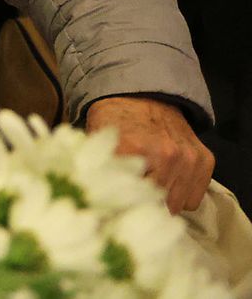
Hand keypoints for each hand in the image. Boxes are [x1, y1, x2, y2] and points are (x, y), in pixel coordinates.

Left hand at [85, 95, 213, 212]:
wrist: (139, 97)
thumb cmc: (114, 124)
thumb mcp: (97, 144)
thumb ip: (100, 172)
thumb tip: (101, 203)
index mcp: (134, 148)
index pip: (133, 198)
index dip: (125, 205)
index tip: (119, 205)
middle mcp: (166, 154)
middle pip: (158, 205)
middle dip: (146, 205)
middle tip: (134, 196)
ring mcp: (189, 158)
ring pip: (179, 205)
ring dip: (165, 201)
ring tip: (150, 185)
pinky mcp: (205, 160)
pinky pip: (194, 199)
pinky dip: (182, 195)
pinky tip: (168, 180)